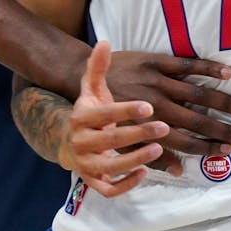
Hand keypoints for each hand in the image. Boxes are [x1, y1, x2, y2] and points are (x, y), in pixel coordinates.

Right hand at [64, 42, 177, 195]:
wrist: (67, 143)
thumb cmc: (89, 114)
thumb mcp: (90, 90)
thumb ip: (97, 68)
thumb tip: (104, 42)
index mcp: (79, 118)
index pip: (101, 114)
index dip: (124, 110)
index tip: (148, 105)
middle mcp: (80, 142)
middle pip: (108, 140)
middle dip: (137, 134)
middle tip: (163, 126)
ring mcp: (85, 163)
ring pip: (108, 166)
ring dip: (134, 159)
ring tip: (157, 149)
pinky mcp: (93, 181)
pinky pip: (108, 189)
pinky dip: (126, 184)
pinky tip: (145, 173)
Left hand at [101, 49, 230, 169]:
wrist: (78, 75)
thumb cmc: (98, 112)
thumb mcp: (115, 138)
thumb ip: (145, 155)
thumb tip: (178, 170)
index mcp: (143, 125)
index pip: (184, 140)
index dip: (207, 146)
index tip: (227, 149)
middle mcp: (153, 104)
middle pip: (197, 119)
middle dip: (222, 129)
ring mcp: (155, 81)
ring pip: (198, 93)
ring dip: (224, 102)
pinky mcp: (154, 61)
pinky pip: (186, 64)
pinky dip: (207, 68)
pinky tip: (226, 73)